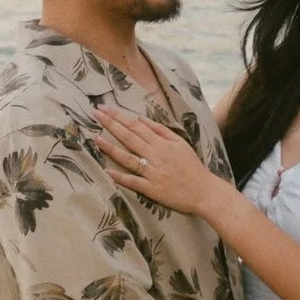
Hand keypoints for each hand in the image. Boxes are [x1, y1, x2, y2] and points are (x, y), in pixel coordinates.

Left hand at [93, 105, 228, 218]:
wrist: (204, 191)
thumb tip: (141, 119)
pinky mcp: (152, 189)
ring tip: (96, 139)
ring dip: (111, 148)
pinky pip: (134, 182)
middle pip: (129, 137)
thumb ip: (161, 130)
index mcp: (161, 143)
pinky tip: (108, 171)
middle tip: (95, 113)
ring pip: (129, 158)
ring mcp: (152, 173)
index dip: (118, 116)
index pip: (136, 126)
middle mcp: (155, 156)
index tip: (104, 108)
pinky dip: (121, 177)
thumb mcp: (180, 143)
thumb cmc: (192, 166)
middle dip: (110, 124)